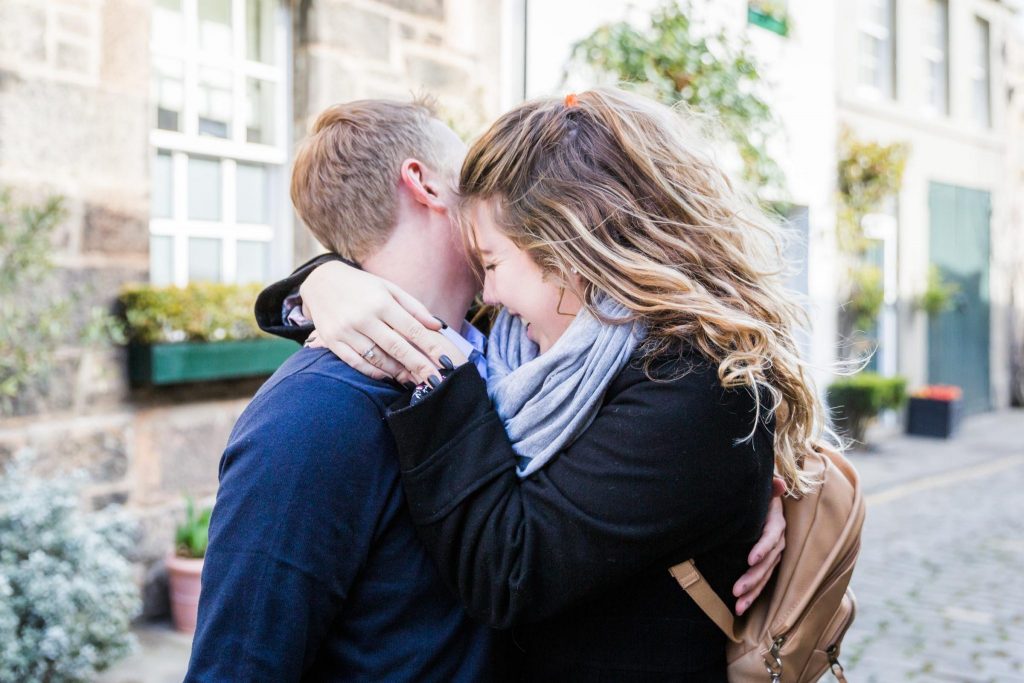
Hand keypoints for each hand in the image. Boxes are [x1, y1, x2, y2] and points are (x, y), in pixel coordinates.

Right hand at [299, 261, 465, 383]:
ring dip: (399, 372)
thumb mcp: (389, 288)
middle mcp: (364, 317)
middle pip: (397, 347)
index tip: (446, 362)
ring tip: (416, 380)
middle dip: (419, 366)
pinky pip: (356, 362)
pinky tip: (389, 376)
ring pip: (377, 358)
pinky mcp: (332, 341)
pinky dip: (374, 371)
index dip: (431, 347)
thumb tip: (439, 326)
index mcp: (381, 302)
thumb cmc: (362, 286)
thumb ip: (414, 308)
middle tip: (437, 382)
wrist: (321, 281)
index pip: (412, 329)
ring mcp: (346, 331)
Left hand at [732, 476, 786, 614]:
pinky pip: (761, 581)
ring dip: (752, 592)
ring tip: (738, 606)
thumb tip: (778, 482)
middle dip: (753, 577)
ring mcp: (773, 554)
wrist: (758, 501)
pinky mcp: (766, 564)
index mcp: (776, 522)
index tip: (750, 559)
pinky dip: (751, 595)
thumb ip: (768, 487)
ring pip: (765, 576)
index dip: (763, 548)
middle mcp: (778, 541)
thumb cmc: (757, 494)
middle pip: (768, 562)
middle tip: (736, 590)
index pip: (772, 537)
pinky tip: (739, 609)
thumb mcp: (761, 489)